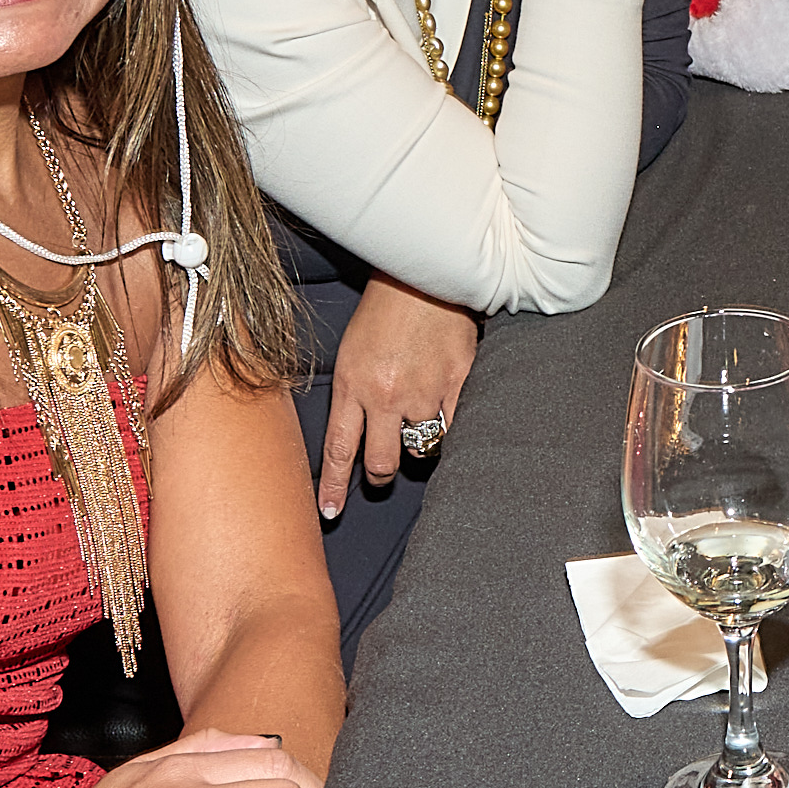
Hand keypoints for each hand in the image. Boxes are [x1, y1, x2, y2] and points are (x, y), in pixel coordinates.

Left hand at [319, 272, 478, 516]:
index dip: (333, 486)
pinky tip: (442, 412)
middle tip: (382, 473)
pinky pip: (452, 426)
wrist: (424, 276)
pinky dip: (446, 427)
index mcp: (353, 385)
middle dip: (380, 475)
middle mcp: (386, 396)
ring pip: (420, 447)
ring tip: (415, 421)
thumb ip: (353, 395)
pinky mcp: (458, 383)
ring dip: (416, 443)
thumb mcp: (351, 353)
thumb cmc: (384, 311)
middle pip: (382, 462)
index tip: (330, 511)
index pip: (339, 449)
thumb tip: (356, 435)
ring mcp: (424, 391)